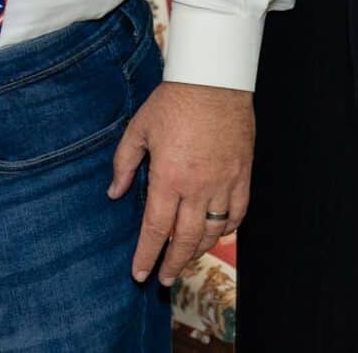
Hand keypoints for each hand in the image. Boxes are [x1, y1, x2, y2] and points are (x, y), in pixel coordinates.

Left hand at [107, 82, 250, 285]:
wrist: (214, 80)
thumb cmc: (174, 102)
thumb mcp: (139, 129)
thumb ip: (124, 164)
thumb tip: (115, 193)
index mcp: (169, 177)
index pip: (155, 228)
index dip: (146, 254)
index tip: (140, 274)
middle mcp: (198, 187)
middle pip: (185, 239)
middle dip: (172, 264)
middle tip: (163, 278)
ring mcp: (224, 182)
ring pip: (213, 231)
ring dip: (198, 251)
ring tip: (185, 260)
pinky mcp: (242, 175)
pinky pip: (237, 213)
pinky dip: (227, 229)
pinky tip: (216, 234)